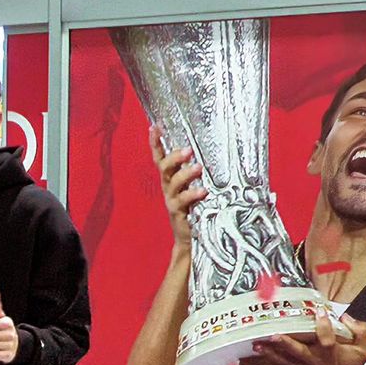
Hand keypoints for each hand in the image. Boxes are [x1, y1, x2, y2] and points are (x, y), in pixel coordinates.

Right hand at [150, 124, 207, 245]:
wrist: (190, 238)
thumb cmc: (194, 209)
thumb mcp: (193, 188)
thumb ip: (196, 173)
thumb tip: (210, 154)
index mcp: (170, 179)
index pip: (160, 157)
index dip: (155, 142)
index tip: (155, 126)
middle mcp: (168, 187)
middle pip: (165, 168)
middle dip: (175, 157)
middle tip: (189, 150)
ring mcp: (171, 200)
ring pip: (174, 183)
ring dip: (185, 174)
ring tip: (198, 168)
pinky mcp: (178, 212)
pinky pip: (182, 201)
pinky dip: (192, 194)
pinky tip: (203, 191)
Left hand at [238, 314, 365, 364]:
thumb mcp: (364, 351)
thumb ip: (361, 332)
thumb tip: (348, 317)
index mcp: (330, 355)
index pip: (328, 341)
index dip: (324, 328)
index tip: (320, 314)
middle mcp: (312, 361)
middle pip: (298, 352)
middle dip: (286, 344)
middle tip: (274, 335)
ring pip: (281, 360)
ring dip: (267, 353)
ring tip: (254, 345)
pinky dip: (257, 363)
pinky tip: (242, 360)